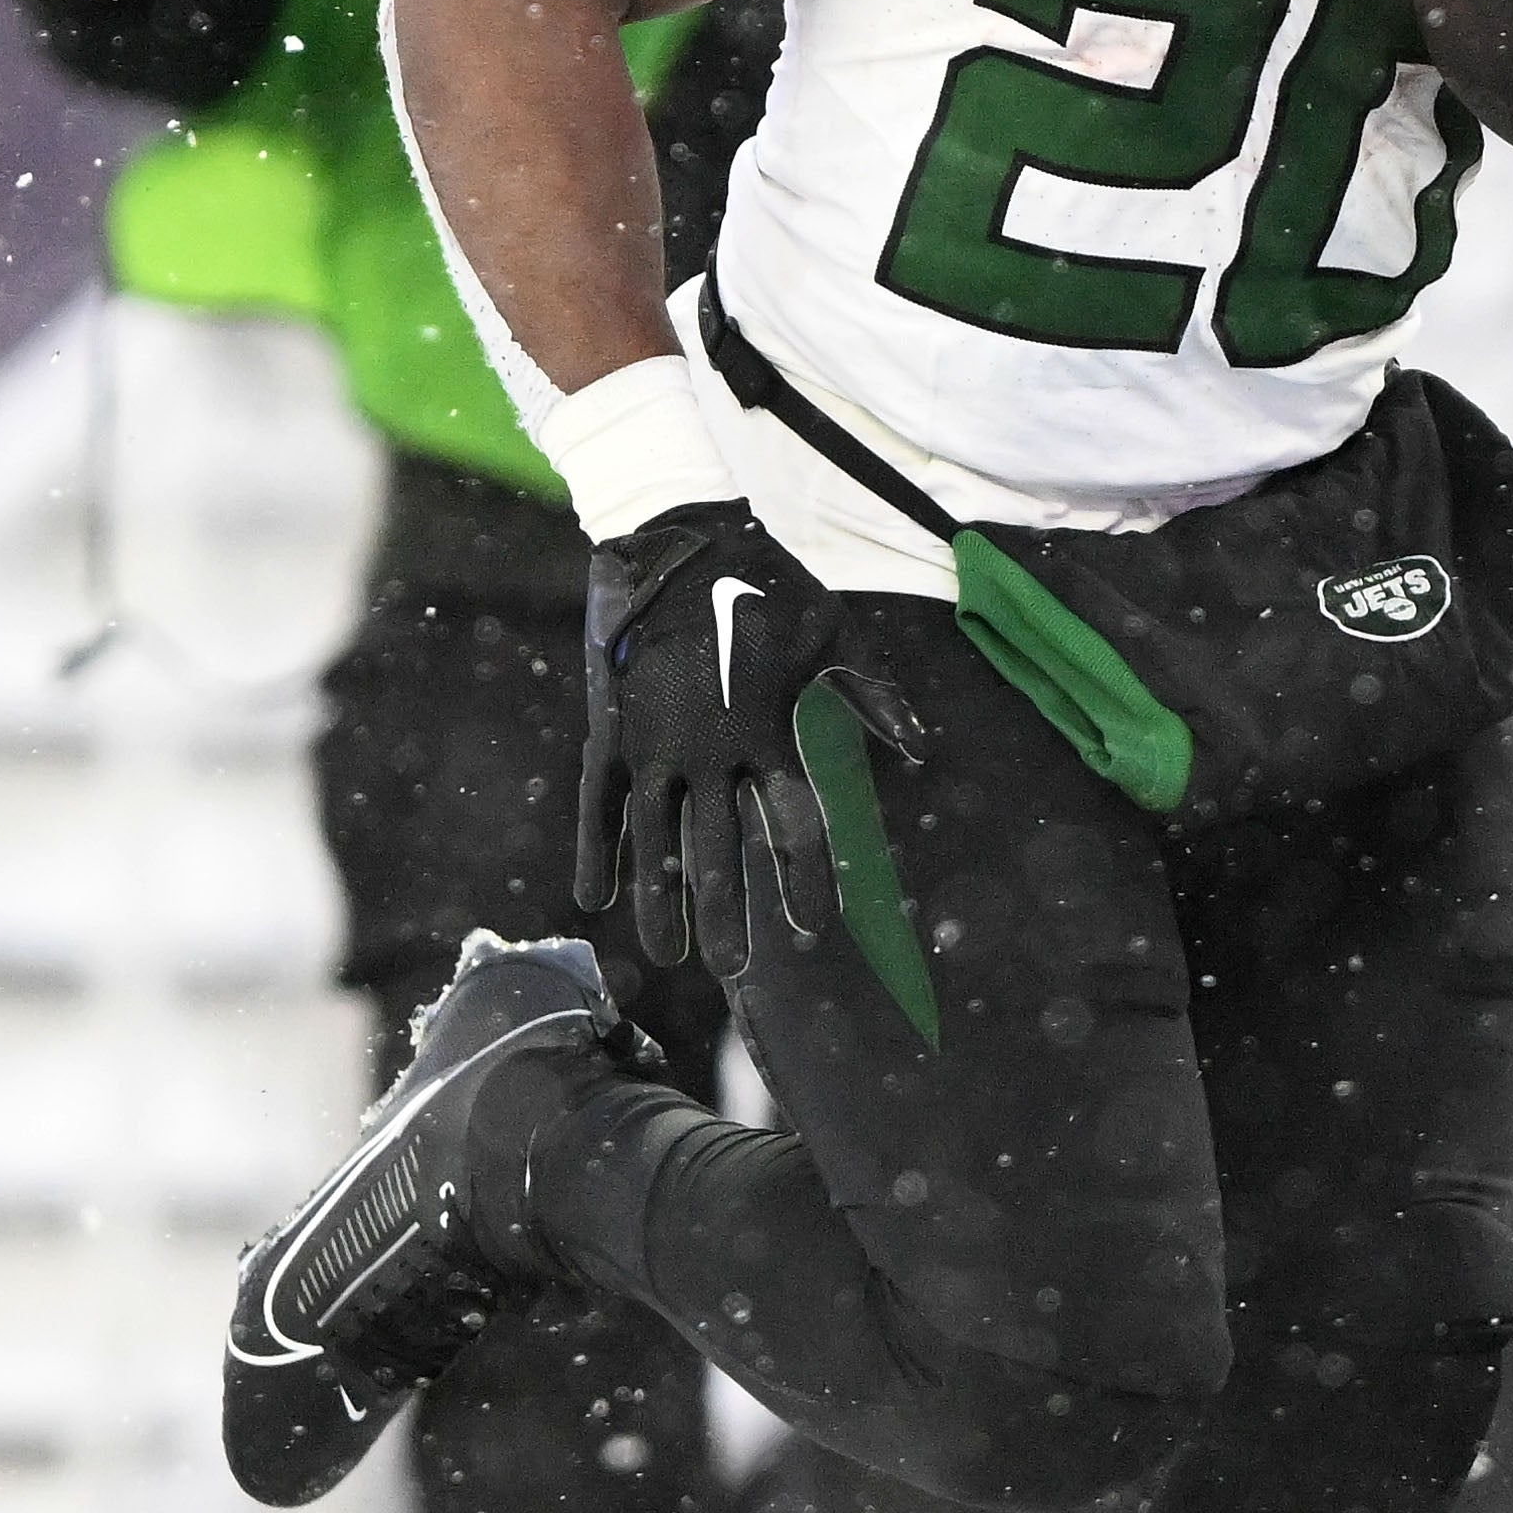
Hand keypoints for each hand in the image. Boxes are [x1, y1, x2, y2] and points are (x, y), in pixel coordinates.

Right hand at [575, 500, 844, 983]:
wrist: (677, 540)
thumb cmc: (768, 587)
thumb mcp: (834, 633)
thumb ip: (873, 694)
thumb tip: (918, 749)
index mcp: (767, 729)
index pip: (793, 825)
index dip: (803, 882)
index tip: (812, 929)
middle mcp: (709, 747)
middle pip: (719, 850)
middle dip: (729, 914)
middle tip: (736, 972)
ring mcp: (653, 740)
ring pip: (654, 839)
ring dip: (660, 899)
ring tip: (667, 953)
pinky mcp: (612, 728)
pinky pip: (598, 803)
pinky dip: (595, 851)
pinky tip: (593, 899)